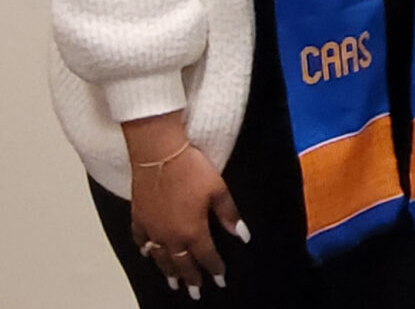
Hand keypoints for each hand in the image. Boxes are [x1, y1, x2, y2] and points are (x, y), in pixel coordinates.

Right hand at [124, 112, 249, 298]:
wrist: (159, 153)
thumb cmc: (192, 169)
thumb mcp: (218, 189)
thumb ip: (229, 214)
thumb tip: (243, 235)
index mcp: (193, 231)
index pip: (206, 256)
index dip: (215, 269)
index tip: (220, 279)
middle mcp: (171, 236)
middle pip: (182, 263)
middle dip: (191, 279)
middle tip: (195, 293)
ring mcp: (152, 229)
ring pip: (160, 257)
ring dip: (168, 271)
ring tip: (173, 283)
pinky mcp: (139, 217)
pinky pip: (141, 239)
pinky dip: (145, 250)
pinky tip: (146, 253)